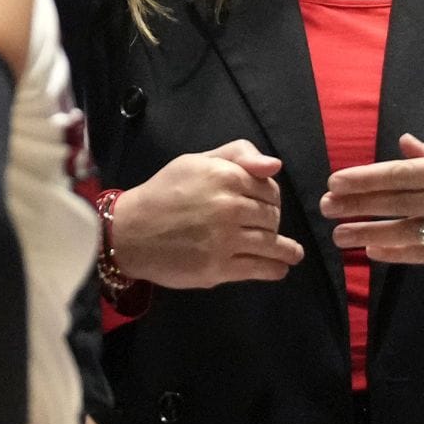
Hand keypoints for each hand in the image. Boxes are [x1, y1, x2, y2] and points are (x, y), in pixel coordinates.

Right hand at [114, 139, 305, 287]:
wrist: (130, 232)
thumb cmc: (164, 192)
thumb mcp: (197, 161)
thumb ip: (238, 154)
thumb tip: (274, 166)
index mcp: (226, 176)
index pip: (269, 189)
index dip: (271, 198)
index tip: (266, 205)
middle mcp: (229, 207)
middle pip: (272, 216)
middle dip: (273, 221)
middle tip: (267, 227)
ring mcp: (225, 240)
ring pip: (270, 243)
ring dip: (285, 249)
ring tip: (292, 254)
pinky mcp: (218, 268)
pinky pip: (259, 268)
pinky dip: (275, 268)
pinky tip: (280, 268)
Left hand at [322, 133, 423, 266]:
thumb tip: (403, 146)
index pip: (403, 174)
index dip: (367, 179)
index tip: (336, 182)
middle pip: (400, 204)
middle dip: (359, 206)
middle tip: (325, 208)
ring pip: (411, 234)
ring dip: (372, 235)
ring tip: (341, 236)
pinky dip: (400, 253)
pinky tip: (376, 252)